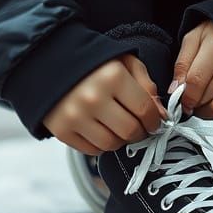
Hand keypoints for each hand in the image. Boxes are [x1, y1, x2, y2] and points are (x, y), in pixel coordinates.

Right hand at [43, 53, 167, 155]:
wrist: (51, 63)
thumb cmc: (94, 63)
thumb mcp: (125, 62)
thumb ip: (147, 86)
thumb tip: (160, 115)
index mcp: (112, 77)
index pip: (145, 110)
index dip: (155, 120)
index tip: (154, 121)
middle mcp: (93, 98)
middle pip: (130, 131)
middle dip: (140, 132)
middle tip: (138, 126)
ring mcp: (75, 116)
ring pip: (112, 144)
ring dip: (121, 139)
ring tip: (118, 126)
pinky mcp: (62, 130)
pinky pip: (92, 150)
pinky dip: (101, 144)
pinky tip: (100, 129)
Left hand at [170, 19, 212, 120]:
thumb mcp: (195, 38)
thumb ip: (182, 62)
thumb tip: (175, 89)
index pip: (196, 79)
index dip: (183, 94)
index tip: (177, 97)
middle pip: (205, 95)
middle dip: (191, 101)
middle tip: (186, 98)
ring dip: (202, 108)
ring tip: (198, 98)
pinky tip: (211, 99)